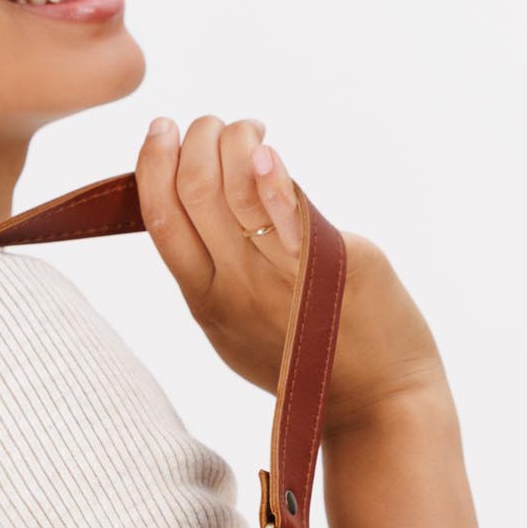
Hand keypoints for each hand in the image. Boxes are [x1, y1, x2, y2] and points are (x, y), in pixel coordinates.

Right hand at [135, 115, 446, 434]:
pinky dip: (273, 177)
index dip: (151, 164)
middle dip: (198, 137)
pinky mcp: (332, 266)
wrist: (374, 402)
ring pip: (237, 188)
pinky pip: (291, 214)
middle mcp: (236, 288)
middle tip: (214, 125)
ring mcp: (282, 278)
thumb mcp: (235, 326)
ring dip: (237, 139)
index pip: (159, 220)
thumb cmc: (303, 360)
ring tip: (250, 131)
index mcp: (205, 301)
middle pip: (194, 191)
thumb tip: (199, 208)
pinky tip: (268, 152)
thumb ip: (214, 275)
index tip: (161, 129)